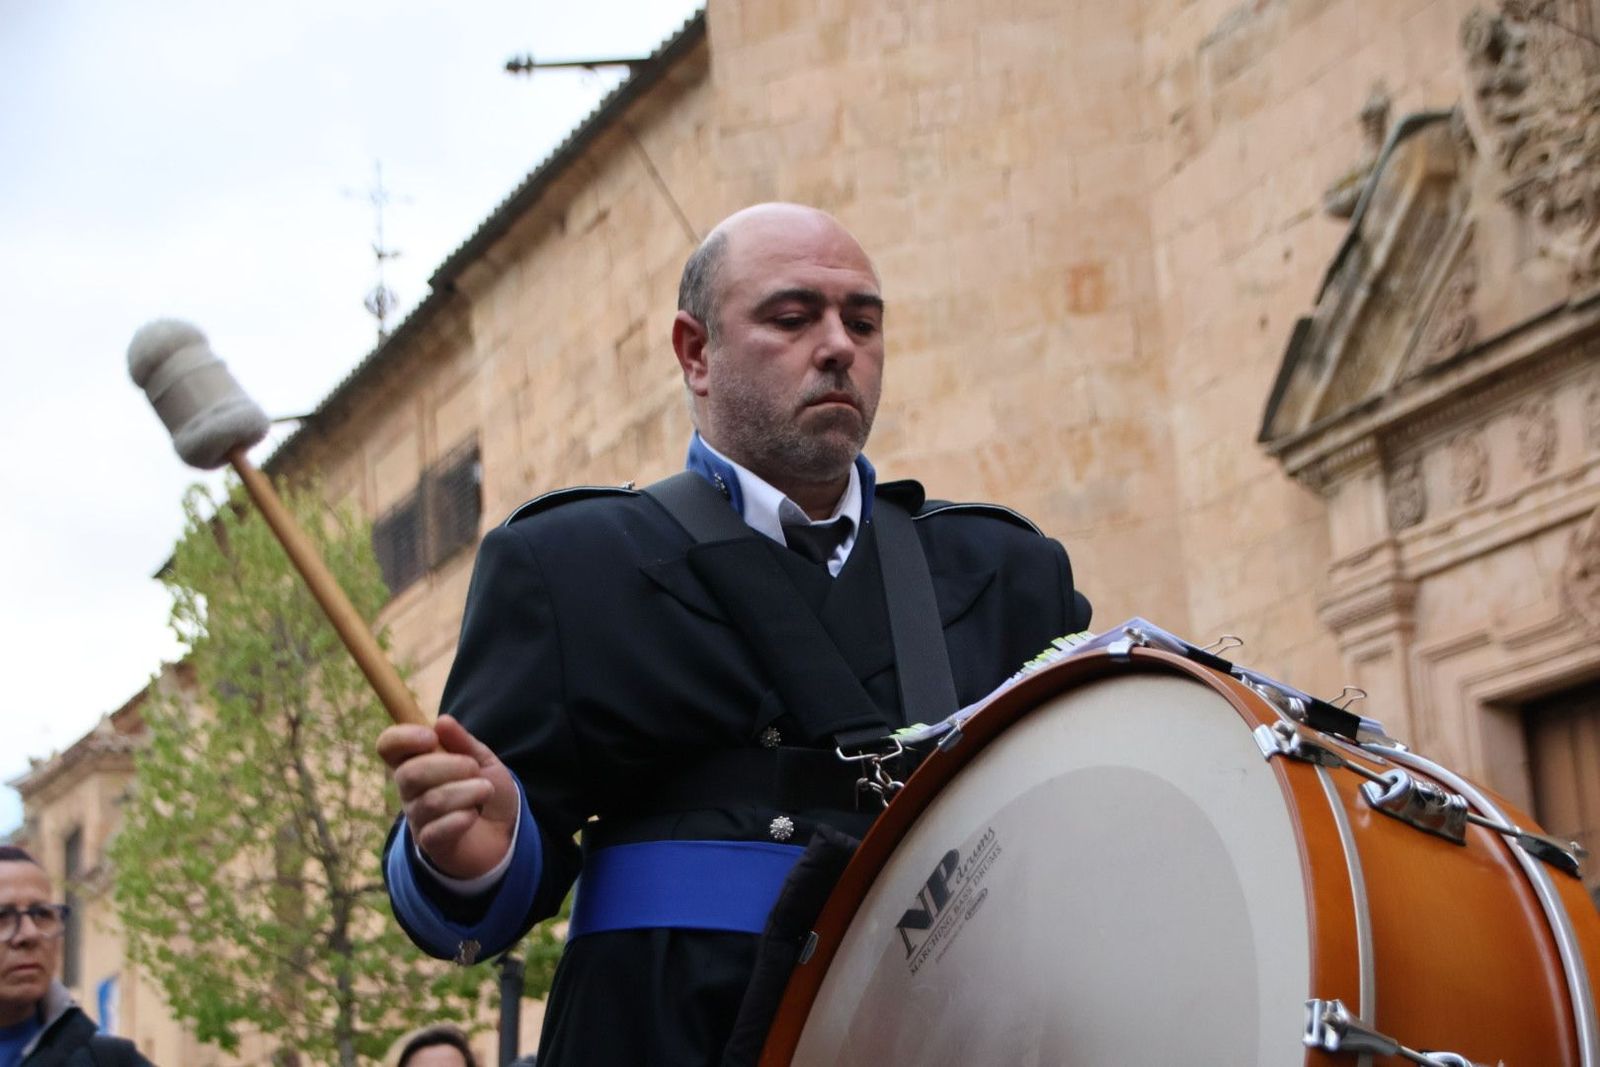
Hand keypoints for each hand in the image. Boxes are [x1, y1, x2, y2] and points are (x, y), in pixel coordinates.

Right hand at [377, 715, 519, 880]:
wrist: (505, 832)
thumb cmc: (486, 791)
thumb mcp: (483, 760)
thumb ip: (463, 742)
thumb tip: (442, 721)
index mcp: (417, 762)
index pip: (388, 746)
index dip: (402, 738)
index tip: (431, 737)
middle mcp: (410, 790)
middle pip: (409, 774)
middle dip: (448, 766)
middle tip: (474, 768)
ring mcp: (418, 818)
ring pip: (431, 801)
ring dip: (467, 792)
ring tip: (486, 791)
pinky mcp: (429, 844)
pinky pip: (438, 829)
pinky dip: (462, 818)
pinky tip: (474, 816)